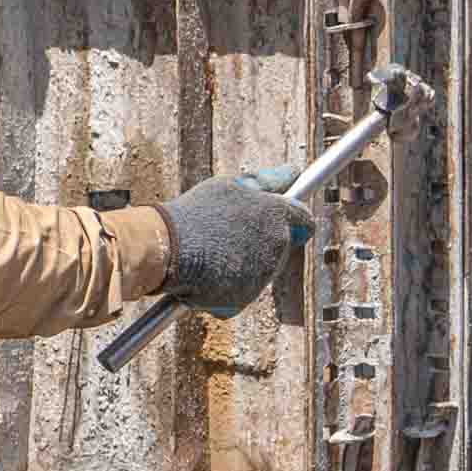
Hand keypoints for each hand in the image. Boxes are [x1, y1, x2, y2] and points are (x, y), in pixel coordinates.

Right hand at [156, 168, 311, 318]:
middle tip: (228, 238)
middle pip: (279, 248)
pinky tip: (206, 274)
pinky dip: (226, 288)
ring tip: (212, 253)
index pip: (304, 221)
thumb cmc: (195, 213)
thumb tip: (294, 173)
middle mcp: (276, 244)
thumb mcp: (230, 186)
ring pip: (259, 272)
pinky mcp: (246, 297)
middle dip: (260, 244)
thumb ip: (266, 181)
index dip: (295, 223)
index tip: (284, 224)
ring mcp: (262, 274)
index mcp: (276, 214)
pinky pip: (240, 293)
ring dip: (241, 265)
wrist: (167, 248)